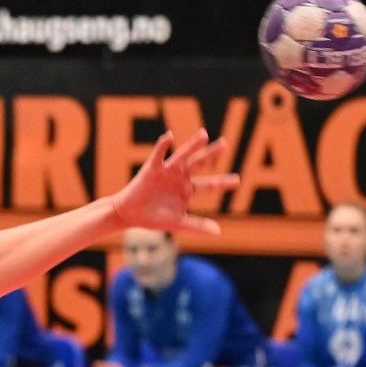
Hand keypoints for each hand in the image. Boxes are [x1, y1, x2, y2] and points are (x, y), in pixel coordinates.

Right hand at [109, 131, 237, 235]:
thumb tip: (219, 232)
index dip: (222, 183)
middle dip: (211, 154)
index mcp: (188, 189)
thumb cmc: (153, 219)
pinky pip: (158, 154)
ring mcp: (167, 171)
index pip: (209, 185)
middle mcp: (180, 177)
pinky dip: (163, 146)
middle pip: (199, 163)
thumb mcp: (177, 223)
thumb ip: (197, 226)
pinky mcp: (152, 168)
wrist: (129, 215)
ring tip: (204, 134)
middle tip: (225, 144)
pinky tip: (169, 137)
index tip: (236, 181)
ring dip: (192, 145)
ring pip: (182, 156)